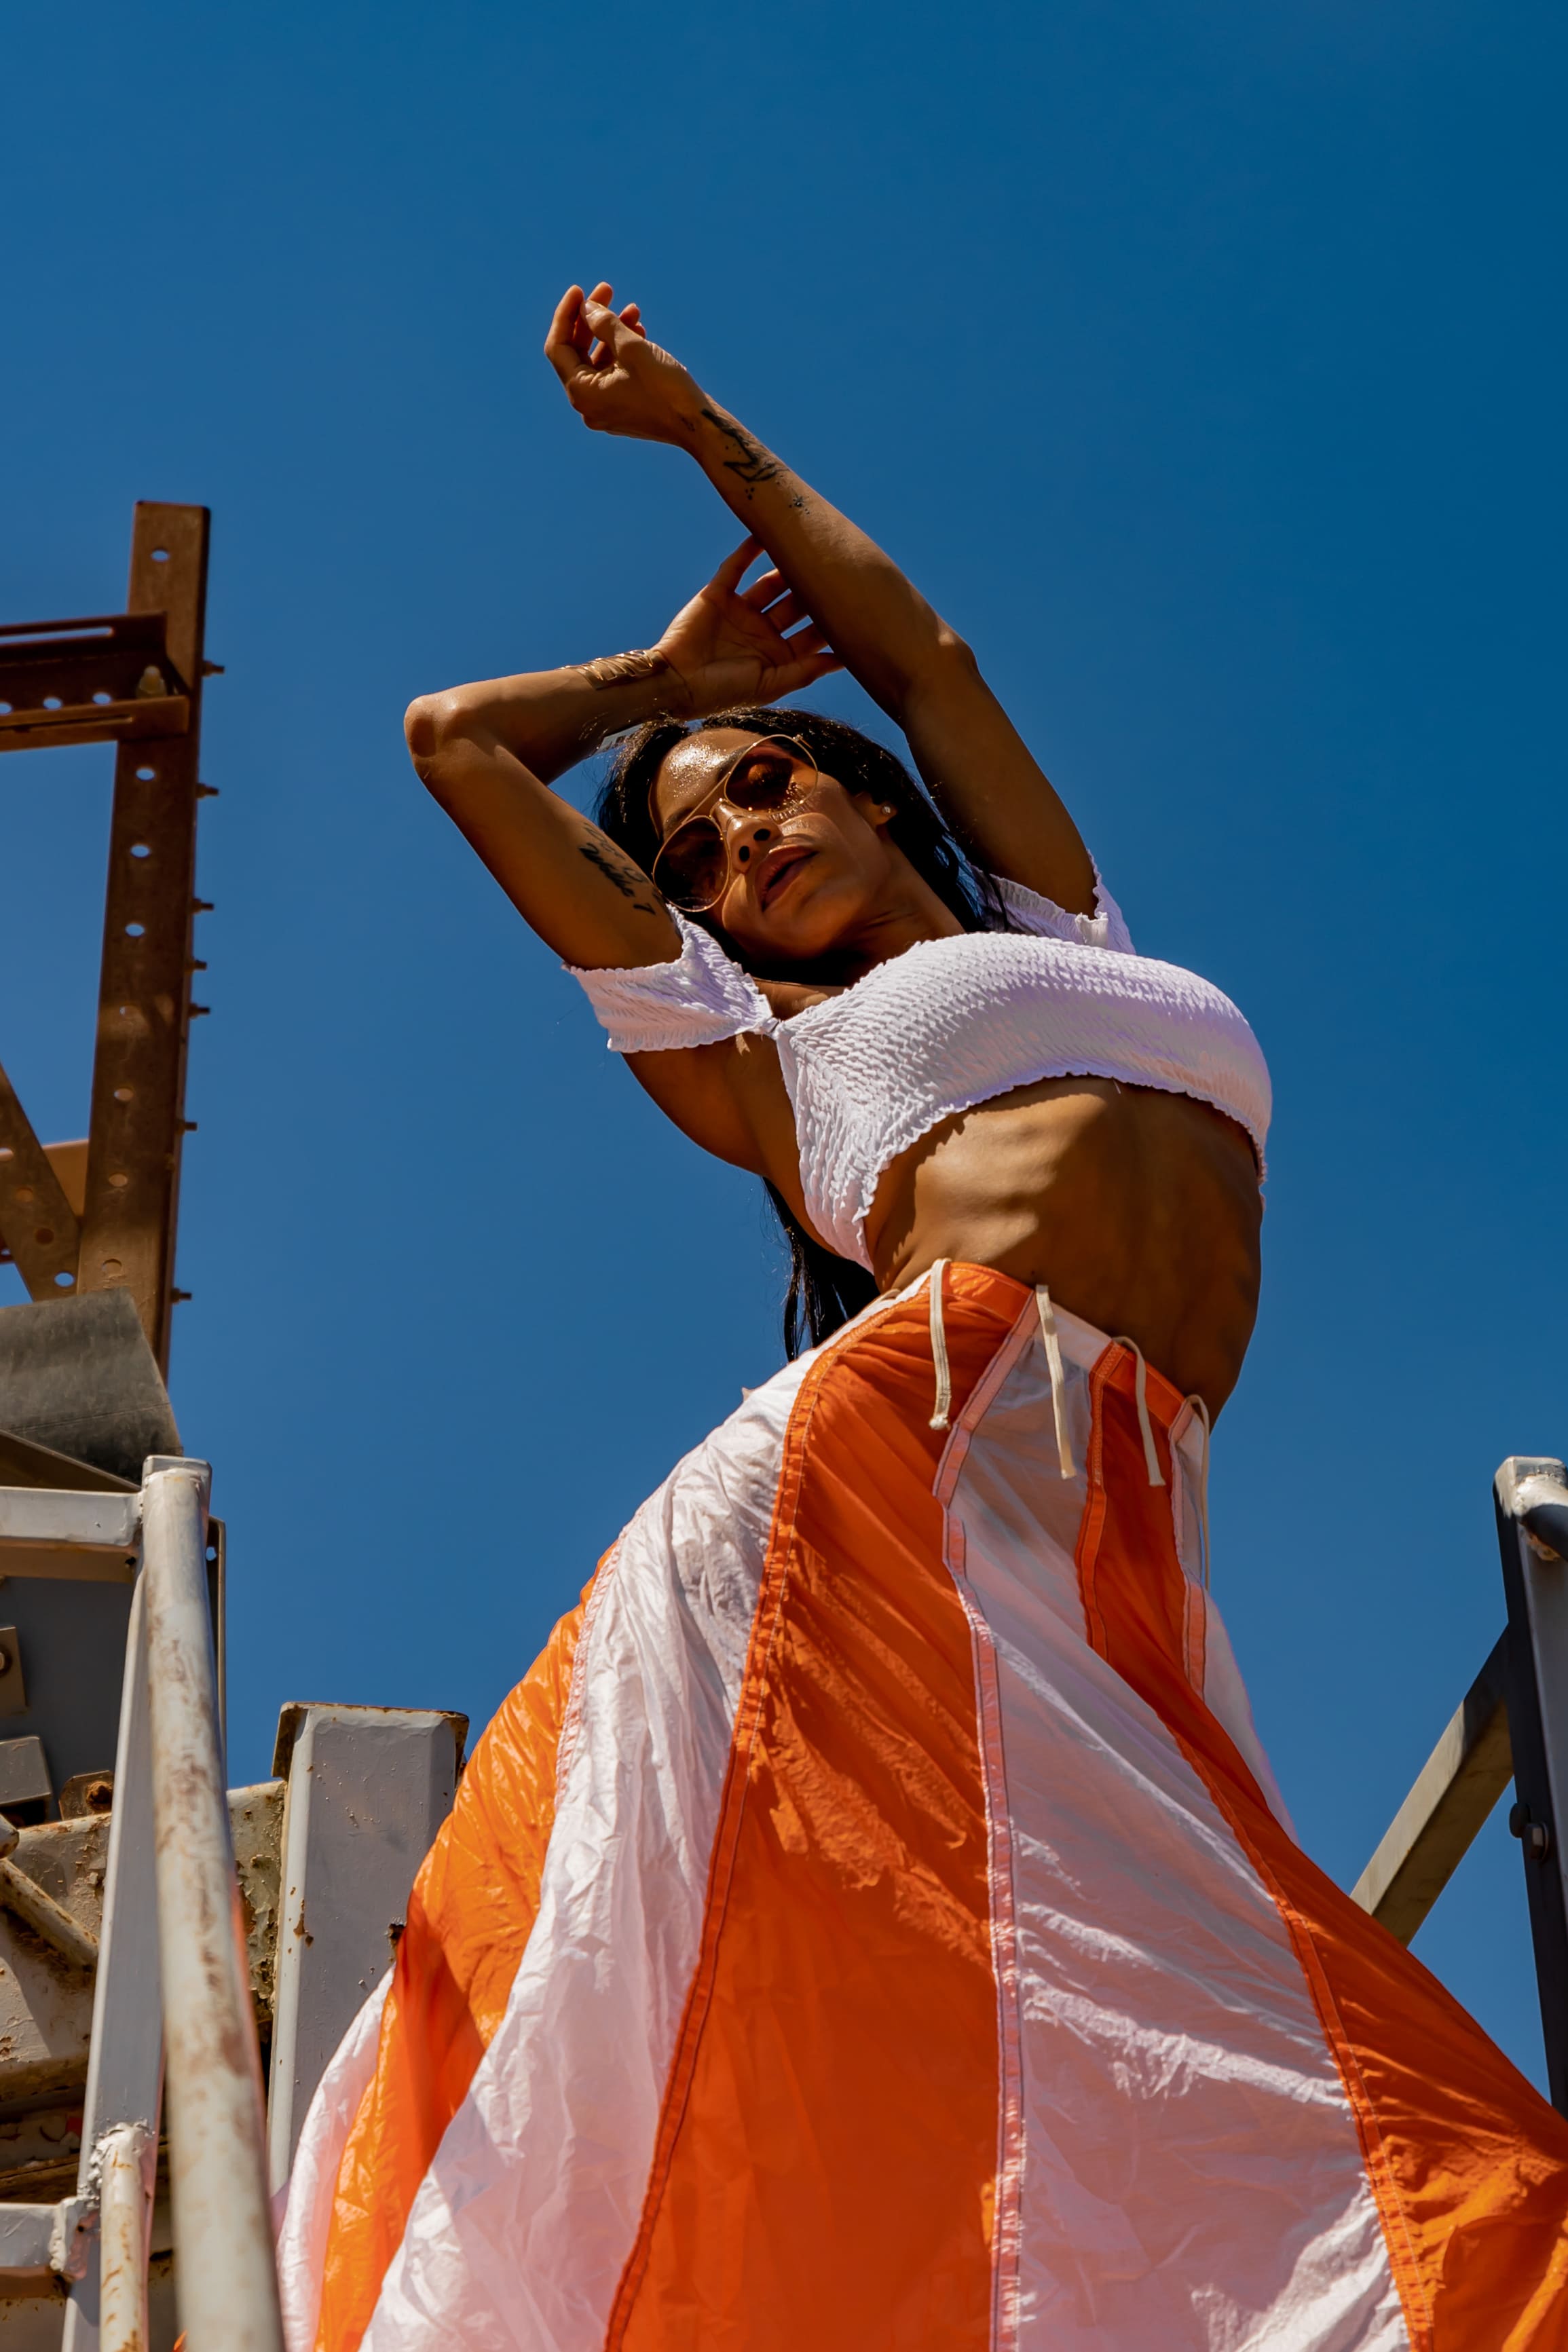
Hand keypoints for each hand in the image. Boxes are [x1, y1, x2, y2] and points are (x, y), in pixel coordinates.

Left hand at [544, 283, 699, 444]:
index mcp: (582, 394)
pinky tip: (639, 331)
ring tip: (633, 310)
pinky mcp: (623, 409)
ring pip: (599, 361)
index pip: (558, 348)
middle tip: (607, 290)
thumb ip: (605, 324)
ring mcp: (605, 410)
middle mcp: (588, 406)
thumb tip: (588, 309)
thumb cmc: (666, 389)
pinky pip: (613, 374)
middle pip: (578, 353)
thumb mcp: (632, 348)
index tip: (580, 290)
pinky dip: (622, 352)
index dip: (566, 315)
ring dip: (612, 332)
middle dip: (592, 319)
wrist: (698, 426)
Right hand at [653, 538, 841, 714]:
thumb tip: (846, 658)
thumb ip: (807, 670)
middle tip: (837, 571)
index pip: (811, 634)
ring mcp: (739, 611)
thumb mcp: (771, 684)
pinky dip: (750, 550)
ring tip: (810, 549)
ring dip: (789, 568)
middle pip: (796, 605)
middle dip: (815, 591)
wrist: (675, 684)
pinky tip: (768, 534)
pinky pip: (736, 566)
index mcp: (777, 655)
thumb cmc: (723, 693)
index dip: (832, 621)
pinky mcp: (717, 594)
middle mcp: (761, 632)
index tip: (857, 605)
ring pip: (771, 583)